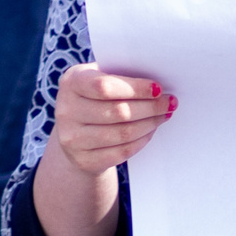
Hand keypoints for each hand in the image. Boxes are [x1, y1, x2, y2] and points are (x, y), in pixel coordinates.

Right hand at [47, 64, 172, 181]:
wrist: (75, 131)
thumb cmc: (94, 97)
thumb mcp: (97, 78)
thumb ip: (119, 76)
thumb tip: (156, 85)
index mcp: (71, 82)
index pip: (104, 86)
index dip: (135, 88)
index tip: (158, 89)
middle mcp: (66, 110)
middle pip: (118, 112)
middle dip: (150, 107)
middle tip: (169, 103)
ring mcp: (72, 138)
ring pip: (123, 133)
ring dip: (150, 124)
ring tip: (163, 116)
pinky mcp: (83, 159)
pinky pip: (122, 152)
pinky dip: (142, 141)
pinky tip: (150, 131)